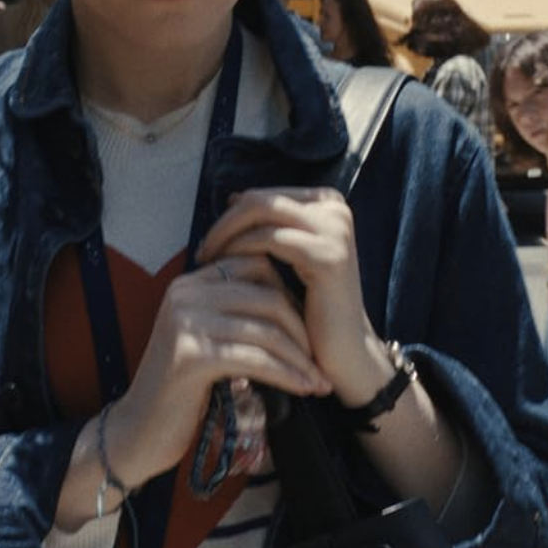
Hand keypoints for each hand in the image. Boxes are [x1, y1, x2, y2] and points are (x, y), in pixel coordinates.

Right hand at [104, 261, 329, 487]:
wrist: (140, 431)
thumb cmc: (181, 390)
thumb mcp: (207, 341)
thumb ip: (235, 317)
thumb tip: (292, 304)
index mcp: (189, 284)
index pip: (256, 267)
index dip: (290, 296)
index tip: (309, 331)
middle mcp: (184, 294)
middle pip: (267, 296)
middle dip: (302, 331)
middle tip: (321, 362)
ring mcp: (186, 322)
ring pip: (266, 329)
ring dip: (301, 358)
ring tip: (319, 381)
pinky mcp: (192, 355)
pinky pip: (256, 359)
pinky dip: (287, 375)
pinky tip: (303, 389)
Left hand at [199, 187, 396, 407]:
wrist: (344, 351)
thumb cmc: (311, 308)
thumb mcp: (289, 257)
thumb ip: (268, 227)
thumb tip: (233, 197)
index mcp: (328, 204)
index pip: (265, 196)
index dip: (233, 215)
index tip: (210, 241)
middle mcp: (336, 210)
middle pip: (262, 199)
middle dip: (226, 223)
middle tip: (202, 250)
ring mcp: (335, 230)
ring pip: (262, 211)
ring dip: (227, 235)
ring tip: (207, 261)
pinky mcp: (327, 256)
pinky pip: (269, 239)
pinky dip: (241, 250)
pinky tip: (225, 272)